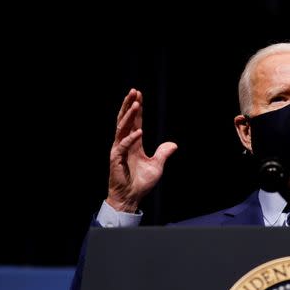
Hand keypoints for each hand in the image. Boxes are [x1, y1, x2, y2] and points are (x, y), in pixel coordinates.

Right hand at [106, 88, 177, 212]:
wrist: (131, 198)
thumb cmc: (141, 183)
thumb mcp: (157, 166)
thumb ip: (163, 154)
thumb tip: (173, 144)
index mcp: (133, 143)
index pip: (135, 122)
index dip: (137, 109)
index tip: (139, 95)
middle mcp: (124, 144)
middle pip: (125, 120)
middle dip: (129, 105)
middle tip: (134, 91)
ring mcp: (118, 150)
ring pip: (122, 128)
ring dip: (129, 116)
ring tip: (135, 104)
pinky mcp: (116, 159)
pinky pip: (123, 146)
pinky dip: (131, 138)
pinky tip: (139, 131)